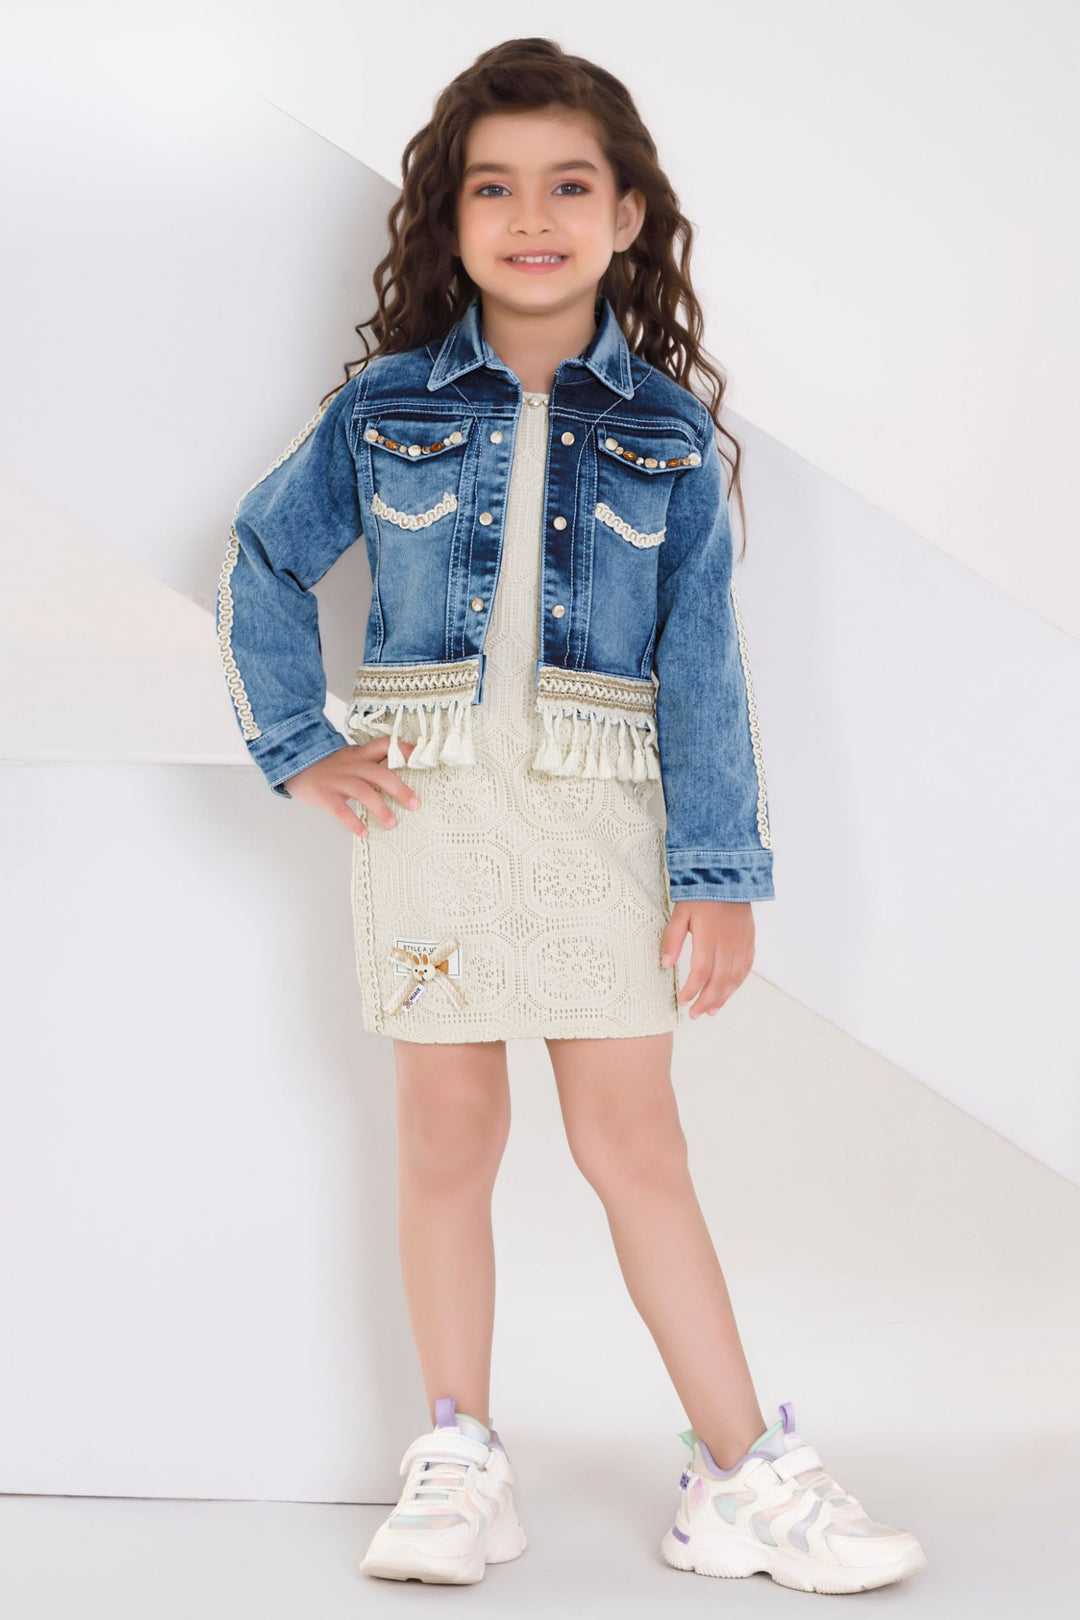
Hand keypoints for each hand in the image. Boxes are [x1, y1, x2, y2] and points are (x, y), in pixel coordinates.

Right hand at [282, 736, 420, 835]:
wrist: (293, 766)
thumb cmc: (328, 767)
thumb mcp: (350, 759)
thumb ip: (371, 764)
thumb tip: (400, 780)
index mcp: (359, 755)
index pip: (384, 745)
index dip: (403, 749)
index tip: (420, 758)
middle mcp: (351, 765)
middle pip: (379, 773)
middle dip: (399, 789)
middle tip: (414, 804)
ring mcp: (337, 780)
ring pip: (363, 792)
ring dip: (380, 808)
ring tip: (392, 824)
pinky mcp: (324, 796)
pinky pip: (341, 810)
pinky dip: (353, 822)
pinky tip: (364, 833)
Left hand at [659, 899, 754, 1018]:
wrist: (727, 875)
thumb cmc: (700, 894)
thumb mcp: (680, 913)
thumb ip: (672, 939)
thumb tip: (665, 964)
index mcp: (709, 936)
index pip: (701, 972)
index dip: (692, 990)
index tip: (682, 1001)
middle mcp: (728, 943)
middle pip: (719, 981)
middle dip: (706, 1001)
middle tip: (695, 1015)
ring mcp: (741, 942)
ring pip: (735, 978)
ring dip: (723, 997)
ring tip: (710, 1011)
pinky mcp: (749, 940)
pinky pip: (746, 967)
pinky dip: (737, 983)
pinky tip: (728, 992)